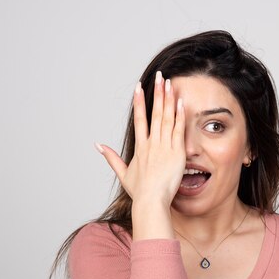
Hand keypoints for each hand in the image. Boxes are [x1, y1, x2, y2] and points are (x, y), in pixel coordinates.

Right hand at [96, 71, 185, 207]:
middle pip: (154, 113)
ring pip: (166, 118)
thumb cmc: (140, 192)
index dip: (139, 103)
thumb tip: (98, 145)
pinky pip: (178, 130)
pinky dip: (179, 116)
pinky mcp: (176, 152)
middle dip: (157, 94)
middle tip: (160, 77)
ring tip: (170, 83)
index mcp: (140, 147)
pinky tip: (180, 102)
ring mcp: (164, 147)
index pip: (139, 120)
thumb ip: (111, 158)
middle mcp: (151, 144)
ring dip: (168, 100)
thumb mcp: (124, 174)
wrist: (150, 201)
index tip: (139, 88)